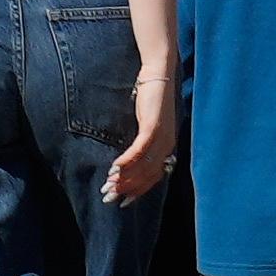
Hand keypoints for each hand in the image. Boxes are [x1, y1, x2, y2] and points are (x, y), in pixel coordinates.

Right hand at [99, 72, 182, 209]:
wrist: (158, 75)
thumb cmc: (151, 99)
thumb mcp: (148, 125)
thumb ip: (143, 143)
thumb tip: (128, 162)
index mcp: (167, 148)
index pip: (154, 178)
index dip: (138, 191)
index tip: (123, 201)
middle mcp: (167, 146)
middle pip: (147, 175)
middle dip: (127, 188)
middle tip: (108, 196)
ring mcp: (162, 137)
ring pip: (142, 165)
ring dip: (124, 177)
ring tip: (108, 185)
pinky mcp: (153, 126)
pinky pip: (139, 149)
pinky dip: (127, 160)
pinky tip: (114, 168)